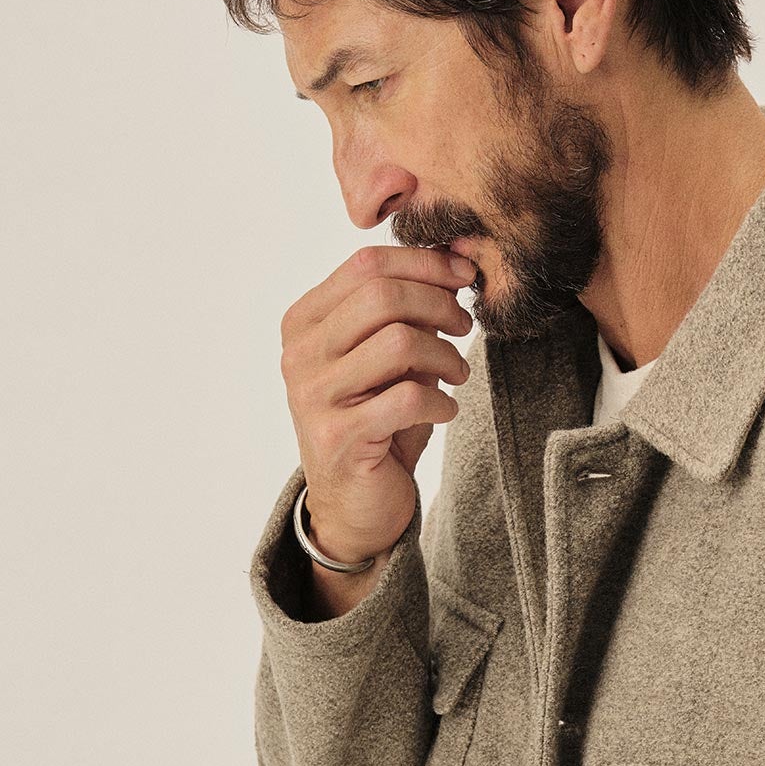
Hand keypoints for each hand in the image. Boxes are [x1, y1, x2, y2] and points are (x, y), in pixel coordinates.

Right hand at [278, 241, 474, 572]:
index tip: (464, 275)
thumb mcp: (387, 358)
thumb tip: (456, 261)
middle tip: (464, 326)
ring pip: (398, 342)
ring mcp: (314, 396)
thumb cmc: (377, 421)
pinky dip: (440, 401)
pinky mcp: (339, 437)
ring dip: (444, 355)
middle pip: (382, 296)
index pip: (365, 265)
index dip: (425, 263)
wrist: (355, 504)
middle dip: (438, 304)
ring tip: (456, 374)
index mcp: (304, 322)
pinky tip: (444, 411)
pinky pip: (408, 398)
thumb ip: (406, 311)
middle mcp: (299, 355)